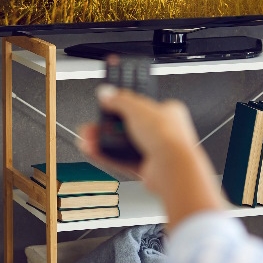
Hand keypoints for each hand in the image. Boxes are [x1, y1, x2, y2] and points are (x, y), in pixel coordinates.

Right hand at [79, 86, 225, 229]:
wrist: (172, 168)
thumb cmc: (168, 136)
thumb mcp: (138, 108)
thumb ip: (119, 100)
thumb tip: (106, 93)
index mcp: (169, 112)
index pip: (142, 104)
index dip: (124, 103)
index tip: (109, 102)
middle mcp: (164, 132)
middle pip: (130, 125)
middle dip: (108, 125)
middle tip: (96, 122)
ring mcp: (155, 151)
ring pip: (124, 144)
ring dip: (105, 140)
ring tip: (89, 137)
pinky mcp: (146, 169)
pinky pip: (122, 160)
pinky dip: (107, 155)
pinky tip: (94, 150)